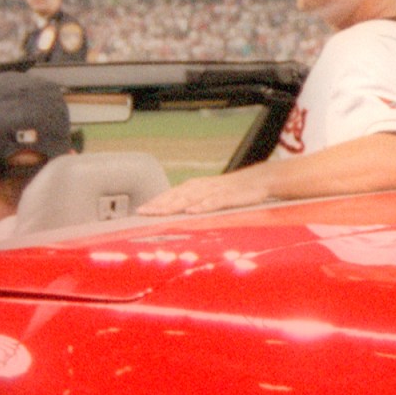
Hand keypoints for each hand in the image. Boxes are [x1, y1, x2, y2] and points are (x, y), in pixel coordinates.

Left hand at [139, 171, 270, 217]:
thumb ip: (191, 203)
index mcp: (193, 187)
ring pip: (190, 198)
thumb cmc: (229, 191)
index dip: (155, 202)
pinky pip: (213, 202)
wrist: (256, 181)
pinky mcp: (228, 196)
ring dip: (174, 205)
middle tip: (143, 213)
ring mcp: (213, 191)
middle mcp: (200, 187)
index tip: (139, 211)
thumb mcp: (207, 196)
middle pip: (176, 196)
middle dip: (159, 205)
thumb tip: (174, 213)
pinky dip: (202, 206)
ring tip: (160, 213)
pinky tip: (192, 211)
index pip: (170, 195)